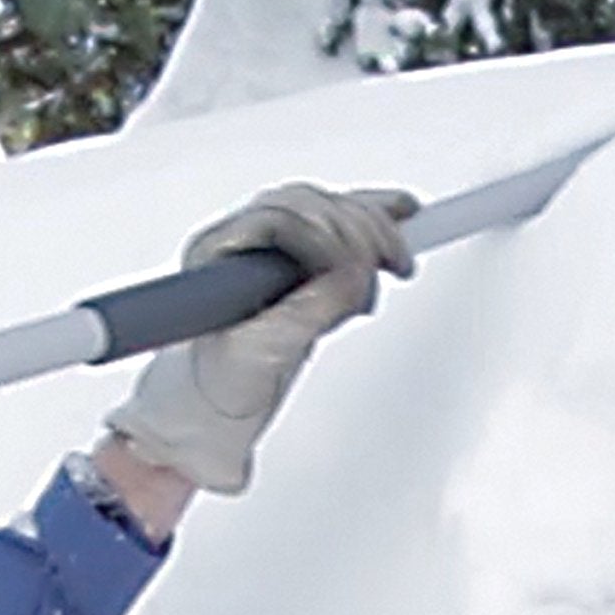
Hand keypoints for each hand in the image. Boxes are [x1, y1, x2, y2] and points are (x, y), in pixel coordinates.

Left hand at [105, 184, 415, 494]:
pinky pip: (336, 226)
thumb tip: (354, 276)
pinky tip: (400, 218)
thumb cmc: (218, 385)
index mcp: (217, 253)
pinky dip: (370, 226)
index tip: (361, 264)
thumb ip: (309, 311)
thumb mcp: (263, 354)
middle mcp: (241, 241)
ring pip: (326, 211)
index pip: (279, 216)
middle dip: (357, 229)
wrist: (213, 409)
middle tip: (390, 260)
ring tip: (397, 257)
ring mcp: (269, 247)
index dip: (328, 233)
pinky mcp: (295, 260)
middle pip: (309, 205)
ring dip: (370, 227)